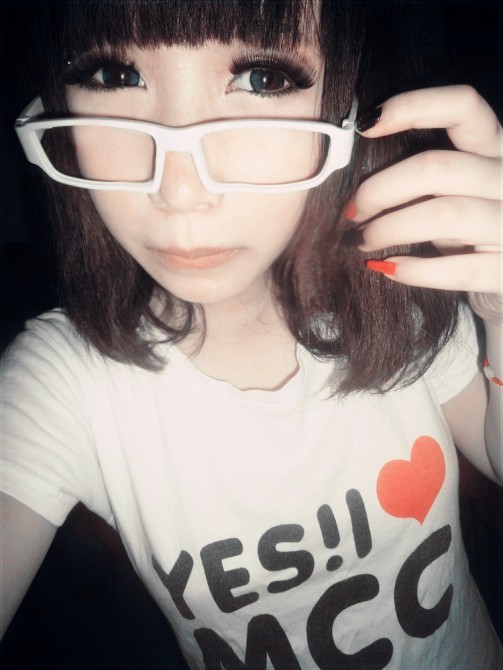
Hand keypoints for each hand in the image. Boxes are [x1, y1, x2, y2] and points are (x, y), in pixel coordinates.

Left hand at [352, 85, 501, 323]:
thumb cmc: (470, 232)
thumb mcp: (454, 193)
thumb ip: (421, 178)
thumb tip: (354, 184)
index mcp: (494, 149)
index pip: (463, 106)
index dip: (413, 106)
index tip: (366, 126)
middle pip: (435, 167)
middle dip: (379, 190)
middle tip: (351, 213)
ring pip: (443, 215)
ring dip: (388, 229)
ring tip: (362, 242)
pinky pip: (456, 269)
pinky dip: (413, 270)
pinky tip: (388, 267)